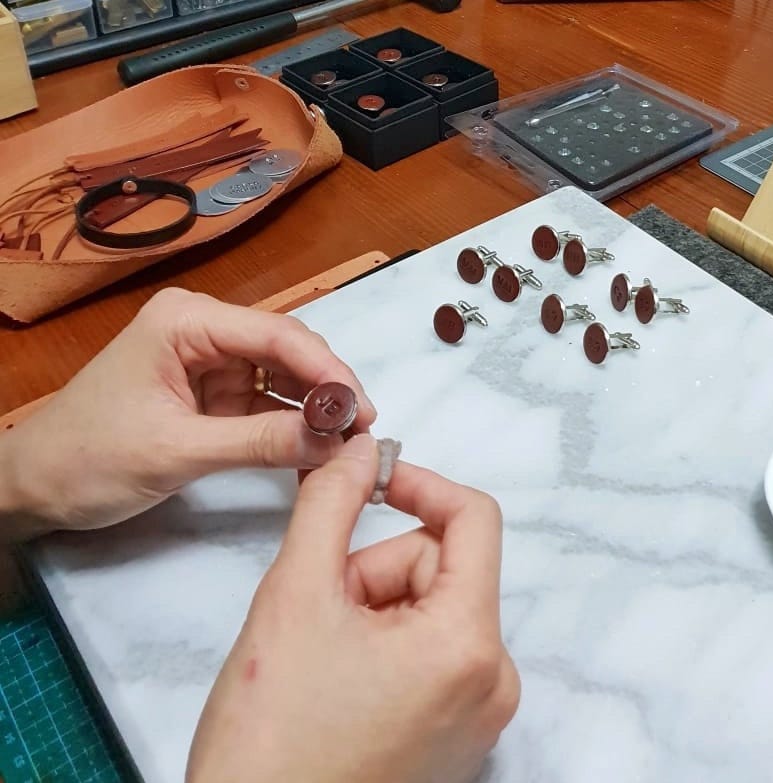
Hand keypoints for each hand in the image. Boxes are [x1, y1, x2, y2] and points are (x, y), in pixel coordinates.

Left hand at [0, 287, 375, 537]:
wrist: (33, 489)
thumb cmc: (87, 459)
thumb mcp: (175, 452)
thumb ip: (258, 444)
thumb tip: (334, 441)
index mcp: (186, 322)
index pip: (276, 335)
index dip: (327, 371)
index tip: (363, 411)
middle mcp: (203, 332)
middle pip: (288, 351)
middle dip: (327, 389)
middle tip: (362, 432)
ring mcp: (210, 365)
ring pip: (284, 379)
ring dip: (315, 409)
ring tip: (348, 443)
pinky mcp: (213, 398)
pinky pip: (267, 406)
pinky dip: (293, 427)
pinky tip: (319, 447)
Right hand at [186, 434, 520, 782]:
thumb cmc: (271, 743)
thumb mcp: (293, 598)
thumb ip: (330, 506)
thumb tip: (356, 452)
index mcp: (469, 644)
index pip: (474, 519)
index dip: (418, 484)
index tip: (368, 480)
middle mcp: (493, 680)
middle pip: (442, 568)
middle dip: (374, 572)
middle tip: (317, 614)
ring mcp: (479, 714)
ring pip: (430, 609)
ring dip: (372, 611)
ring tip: (319, 658)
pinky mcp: (458, 736)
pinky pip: (431, 653)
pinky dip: (384, 646)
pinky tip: (337, 684)